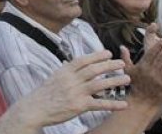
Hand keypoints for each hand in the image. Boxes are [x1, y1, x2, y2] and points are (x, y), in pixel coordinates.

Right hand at [7, 51, 129, 127]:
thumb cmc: (44, 95)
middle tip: (122, 63)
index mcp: (64, 71)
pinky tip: (124, 104)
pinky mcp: (79, 106)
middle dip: (110, 65)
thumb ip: (67, 73)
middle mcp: (71, 80)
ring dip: (115, 81)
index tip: (108, 53)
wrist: (34, 109)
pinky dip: (113, 104)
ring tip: (127, 78)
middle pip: (94, 70)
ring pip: (99, 84)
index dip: (97, 55)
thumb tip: (75, 66)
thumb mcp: (54, 78)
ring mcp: (75, 92)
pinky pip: (99, 104)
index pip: (83, 60)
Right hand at [125, 25, 161, 103]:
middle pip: (160, 58)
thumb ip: (125, 58)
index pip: (151, 54)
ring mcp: (160, 79)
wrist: (144, 101)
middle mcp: (151, 72)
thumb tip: (122, 47)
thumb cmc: (136, 85)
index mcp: (142, 68)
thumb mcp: (128, 71)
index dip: (158, 47)